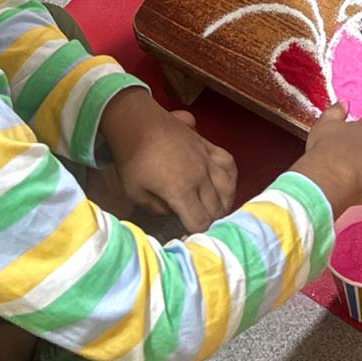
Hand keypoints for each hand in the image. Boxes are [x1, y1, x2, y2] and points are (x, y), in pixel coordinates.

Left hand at [99, 89, 237, 231]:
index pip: (200, 222)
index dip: (196, 235)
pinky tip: (224, 185)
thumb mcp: (135, 193)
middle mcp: (200, 176)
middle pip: (216, 209)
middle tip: (199, 227)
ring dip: (223, 203)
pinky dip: (230, 179)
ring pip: (227, 188)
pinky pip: (229, 164)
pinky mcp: (208, 145)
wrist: (136, 122)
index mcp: (181, 190)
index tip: (188, 239)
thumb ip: (157, 210)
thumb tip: (173, 212)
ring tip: (214, 211)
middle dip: (210, 223)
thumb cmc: (131, 159)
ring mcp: (207, 159)